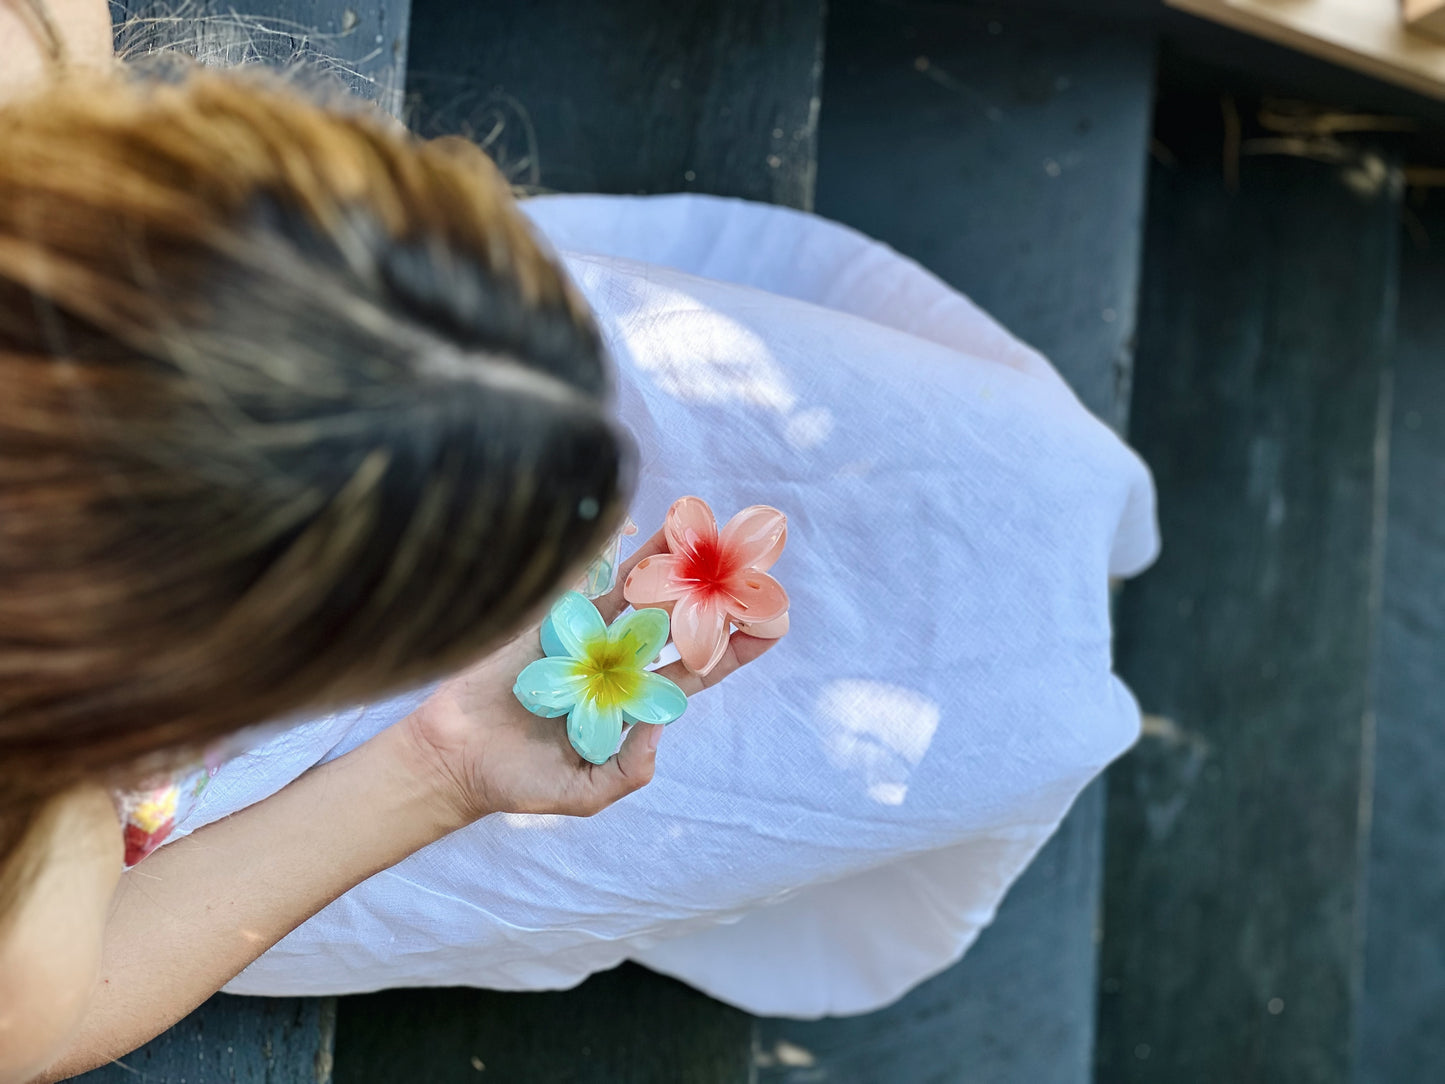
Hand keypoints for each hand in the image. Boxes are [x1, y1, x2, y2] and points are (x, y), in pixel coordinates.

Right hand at [399, 528, 779, 825]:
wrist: (451, 759)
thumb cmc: (519, 783)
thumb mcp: (584, 794)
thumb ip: (628, 770)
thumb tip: (663, 723)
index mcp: (632, 700)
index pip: (695, 667)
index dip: (733, 647)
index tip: (773, 623)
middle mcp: (615, 661)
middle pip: (673, 619)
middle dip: (708, 592)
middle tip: (745, 561)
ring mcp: (582, 635)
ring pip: (634, 591)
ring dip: (666, 561)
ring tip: (699, 529)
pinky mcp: (545, 618)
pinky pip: (580, 578)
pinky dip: (604, 551)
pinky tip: (632, 525)